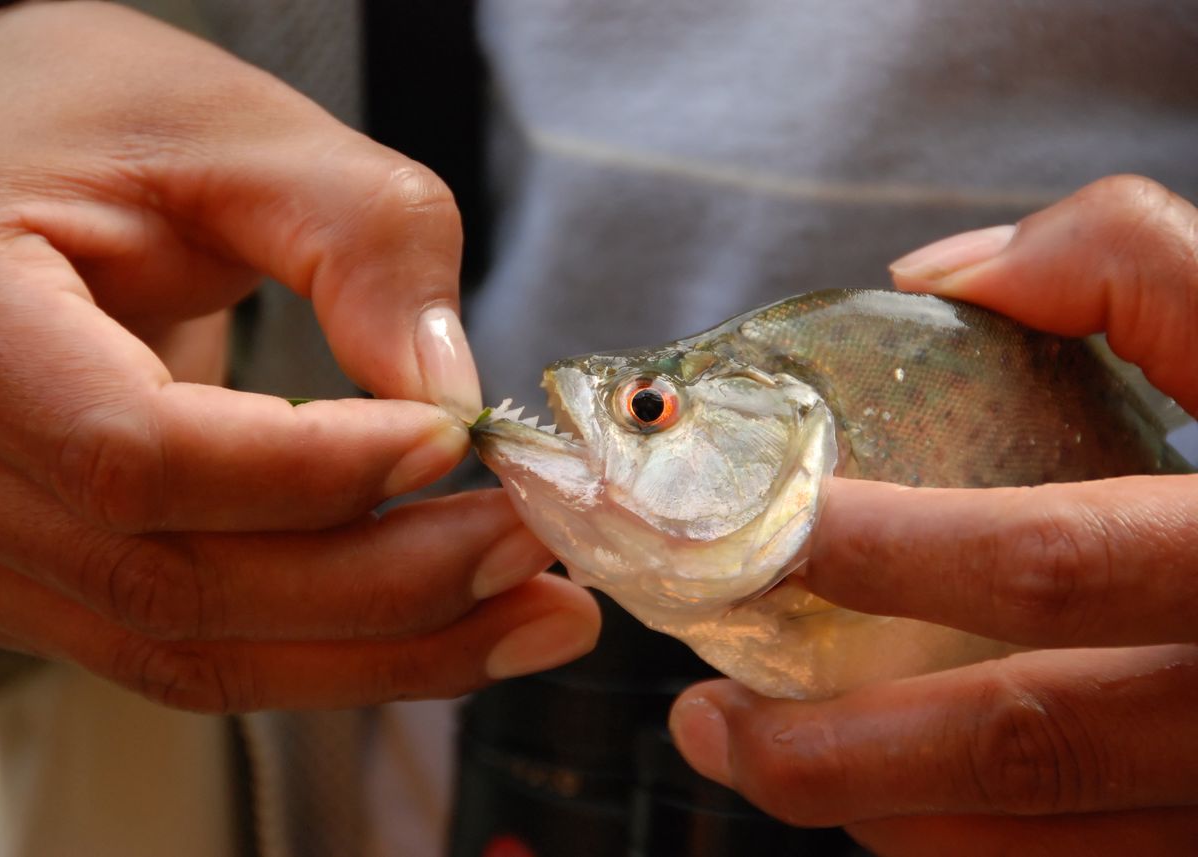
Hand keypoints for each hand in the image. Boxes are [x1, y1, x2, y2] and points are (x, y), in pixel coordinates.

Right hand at [0, 3, 597, 710]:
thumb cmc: (85, 120)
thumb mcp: (232, 131)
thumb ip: (360, 240)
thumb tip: (453, 396)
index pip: (137, 452)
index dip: (316, 471)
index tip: (457, 440)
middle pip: (172, 585)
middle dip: (386, 593)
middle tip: (536, 556)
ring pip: (184, 651)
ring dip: (380, 651)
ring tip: (527, 616)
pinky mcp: (23, 578)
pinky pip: (183, 648)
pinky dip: (325, 647)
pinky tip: (437, 619)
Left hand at [669, 175, 1197, 854]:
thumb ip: (1136, 267)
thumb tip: (942, 276)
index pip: (1054, 564)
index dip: (892, 553)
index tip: (767, 536)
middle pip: (1028, 749)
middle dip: (837, 751)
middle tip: (706, 719)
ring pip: (1049, 847)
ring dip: (882, 818)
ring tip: (758, 759)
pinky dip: (975, 855)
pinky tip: (890, 812)